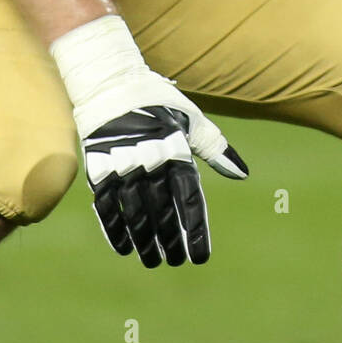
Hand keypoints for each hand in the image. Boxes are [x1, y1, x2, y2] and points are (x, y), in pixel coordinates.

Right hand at [74, 70, 247, 266]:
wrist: (108, 80)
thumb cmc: (155, 99)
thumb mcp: (191, 118)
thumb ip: (215, 147)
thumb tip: (243, 173)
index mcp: (175, 149)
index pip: (189, 198)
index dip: (195, 229)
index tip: (200, 256)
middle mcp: (149, 160)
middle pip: (162, 211)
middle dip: (170, 240)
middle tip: (176, 262)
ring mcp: (121, 164)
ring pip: (135, 213)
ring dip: (144, 240)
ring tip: (152, 261)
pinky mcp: (98, 166)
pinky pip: (107, 205)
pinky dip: (115, 228)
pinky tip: (124, 248)